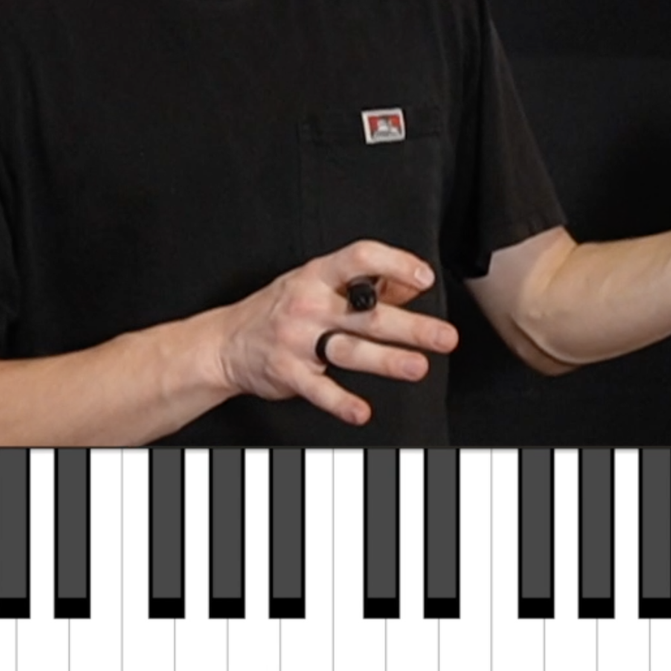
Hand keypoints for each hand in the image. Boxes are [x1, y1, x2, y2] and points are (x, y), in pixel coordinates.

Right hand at [215, 241, 457, 424]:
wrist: (226, 342)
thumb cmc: (282, 307)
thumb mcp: (318, 282)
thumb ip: (368, 283)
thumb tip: (413, 280)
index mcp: (318, 274)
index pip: (361, 258)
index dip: (395, 264)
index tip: (425, 278)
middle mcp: (309, 304)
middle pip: (367, 313)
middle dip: (410, 326)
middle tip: (445, 337)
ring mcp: (297, 340)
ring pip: (349, 349)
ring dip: (386, 360)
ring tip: (418, 367)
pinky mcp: (288, 373)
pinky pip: (318, 389)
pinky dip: (340, 402)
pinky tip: (362, 412)